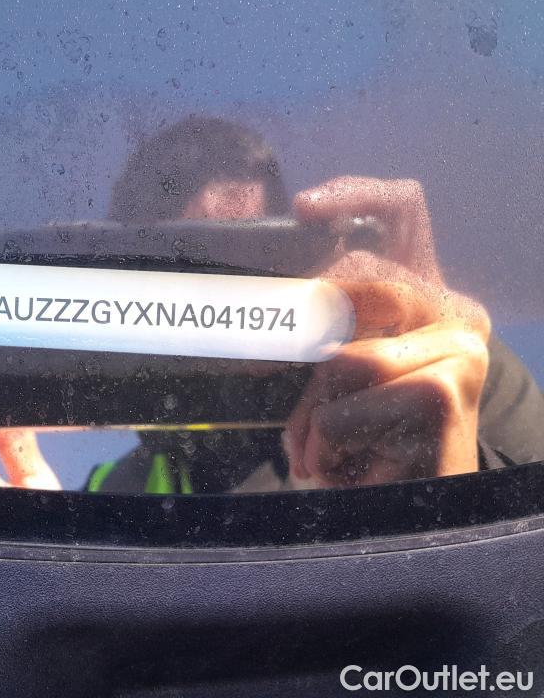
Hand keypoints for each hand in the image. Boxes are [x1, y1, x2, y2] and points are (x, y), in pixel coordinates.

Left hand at [284, 177, 489, 486]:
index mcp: (426, 300)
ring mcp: (458, 347)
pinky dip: (325, 445)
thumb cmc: (364, 452)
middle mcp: (454, 313)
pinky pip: (343, 407)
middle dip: (301, 344)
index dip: (359, 193)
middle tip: (278, 399)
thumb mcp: (334, 382)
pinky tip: (348, 470)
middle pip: (352, 286)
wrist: (412, 522)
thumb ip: (317, 333)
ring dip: (311, 420)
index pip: (405, 209)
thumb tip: (257, 301)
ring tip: (319, 458)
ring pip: (341, 358)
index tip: (307, 206)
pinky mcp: (444, 386)